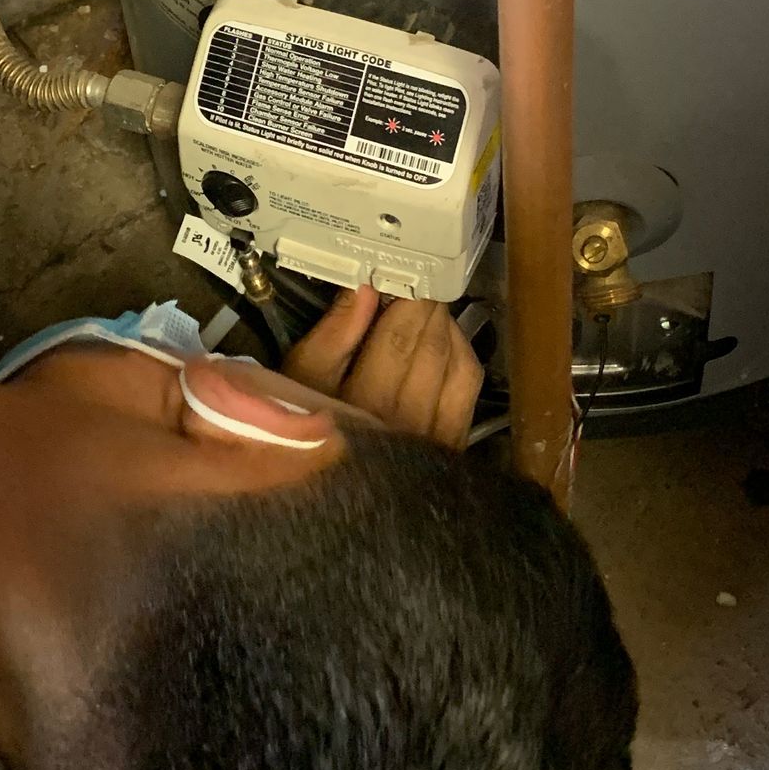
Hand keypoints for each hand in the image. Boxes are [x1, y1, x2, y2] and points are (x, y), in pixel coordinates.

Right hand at [281, 286, 482, 446]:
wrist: (330, 499)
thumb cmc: (303, 434)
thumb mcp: (300, 384)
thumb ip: (332, 337)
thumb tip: (364, 289)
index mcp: (365, 405)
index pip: (398, 337)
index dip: (405, 298)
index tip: (399, 270)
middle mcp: (408, 420)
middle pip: (430, 344)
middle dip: (426, 305)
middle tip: (417, 278)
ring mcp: (437, 434)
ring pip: (456, 360)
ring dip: (444, 325)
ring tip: (425, 309)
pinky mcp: (453, 442)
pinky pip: (468, 384)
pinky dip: (462, 352)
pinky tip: (445, 340)